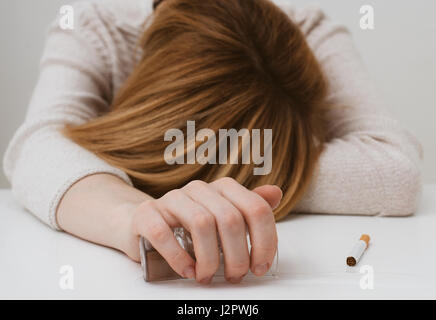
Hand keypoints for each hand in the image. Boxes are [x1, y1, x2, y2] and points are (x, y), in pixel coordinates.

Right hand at [127, 177, 281, 283]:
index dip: (265, 241)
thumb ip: (250, 208)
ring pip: (201, 224)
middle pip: (231, 220)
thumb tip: (275, 194)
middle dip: (237, 256)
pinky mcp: (147, 213)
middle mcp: (200, 189)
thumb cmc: (190, 224)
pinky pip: (164, 234)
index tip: (259, 266)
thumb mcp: (224, 216)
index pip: (256, 209)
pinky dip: (179, 258)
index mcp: (224, 188)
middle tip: (233, 276)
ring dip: (209, 259)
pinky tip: (188, 270)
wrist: (147, 222)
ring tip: (207, 276)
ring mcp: (172, 199)